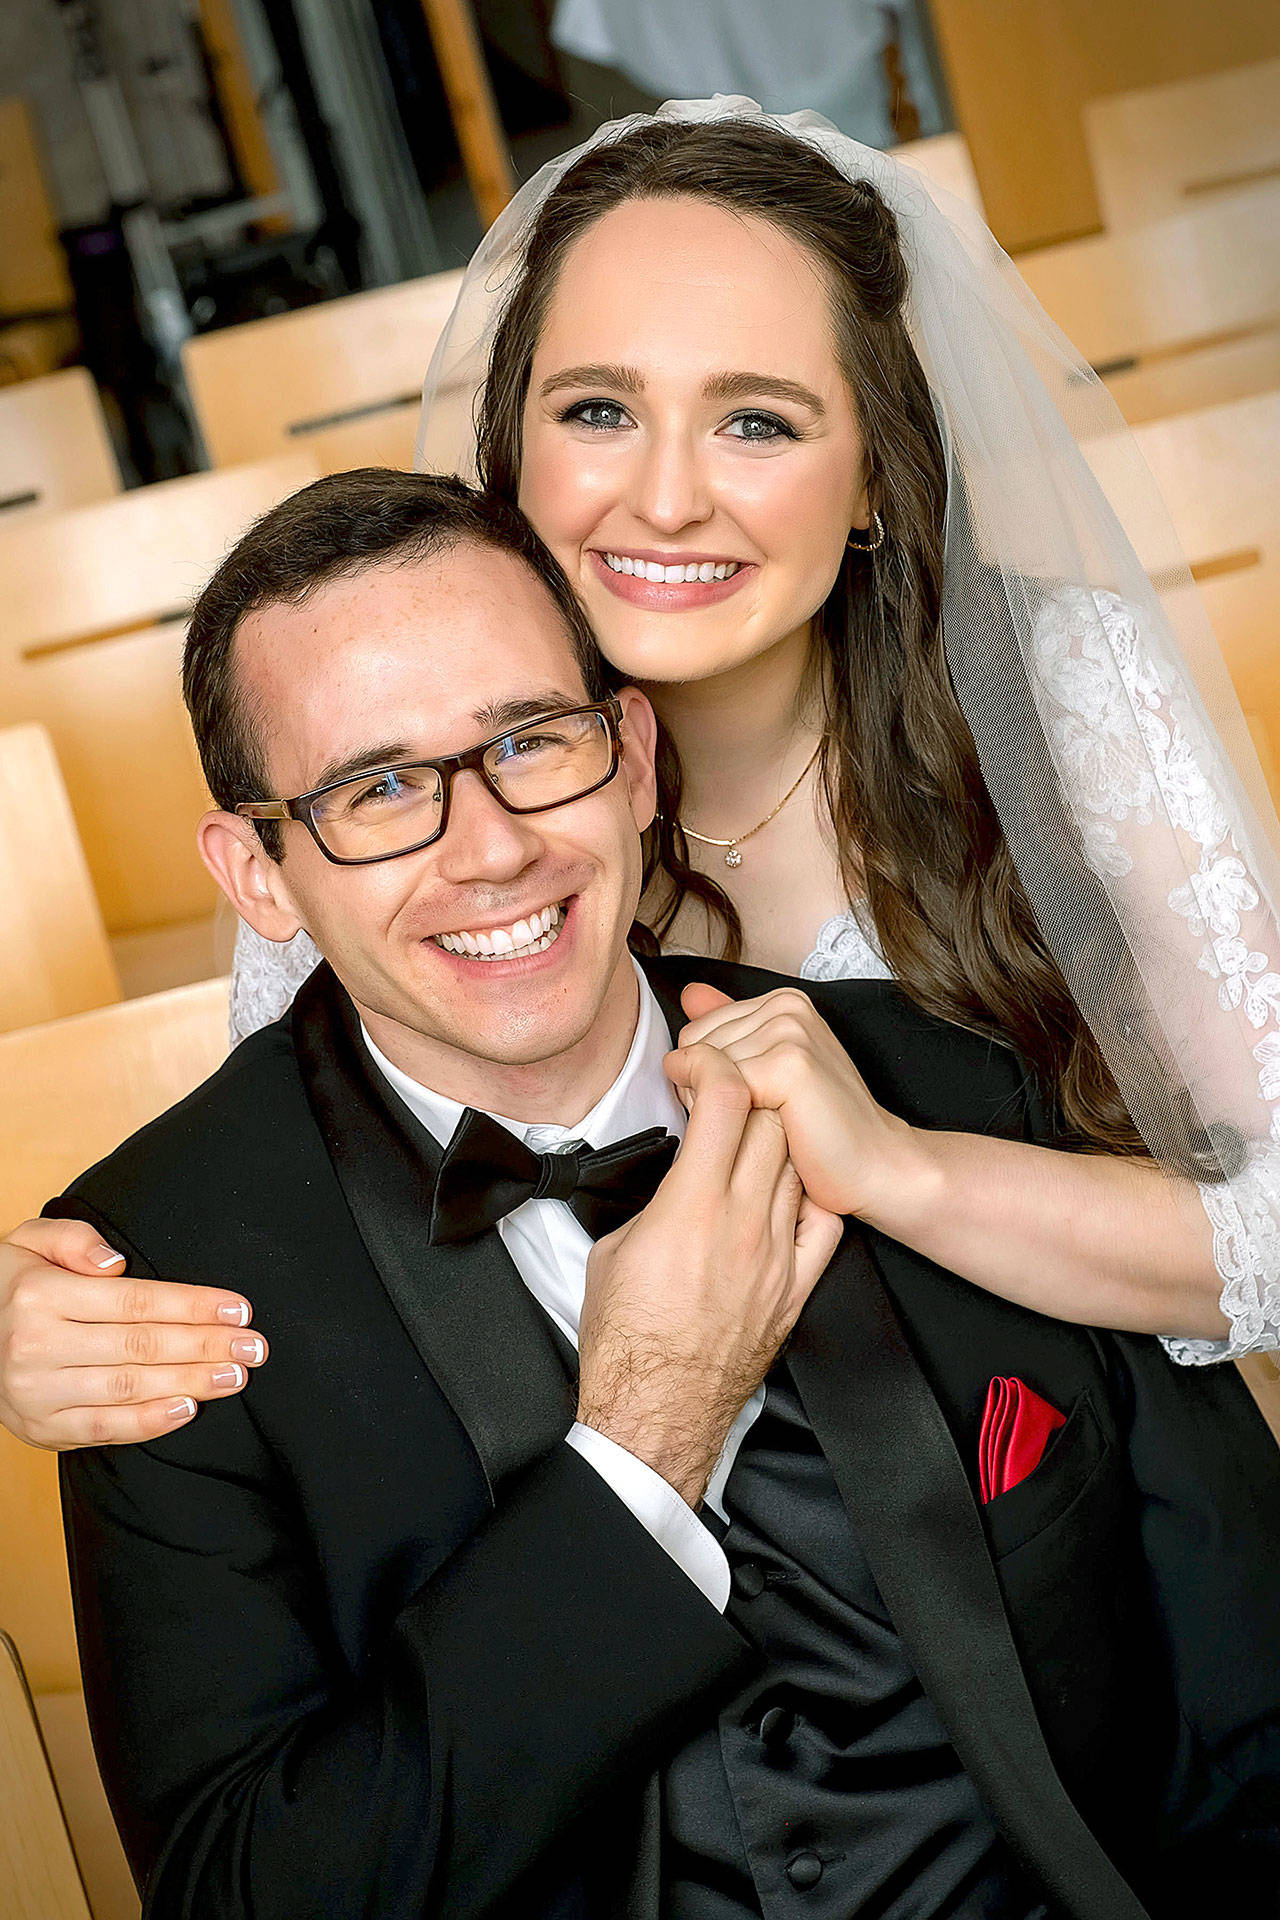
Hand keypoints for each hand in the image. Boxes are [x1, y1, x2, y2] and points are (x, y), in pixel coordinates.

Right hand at [0, 1219, 267, 1449]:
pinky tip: (189, 1409)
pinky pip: (103, 1429)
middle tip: (254, 1346)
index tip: (238, 1309)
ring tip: (235, 1376)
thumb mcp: (27, 1242)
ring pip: (130, 1388)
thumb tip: (115, 1263)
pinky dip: (150, 1423)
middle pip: (141, 1346)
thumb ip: (71, 1239)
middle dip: (206, 1346)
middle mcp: (35, 1346)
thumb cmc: (9, 1285)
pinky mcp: (40, 1429)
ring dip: (190, 1382)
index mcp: (40, 1296)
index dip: (192, 1306)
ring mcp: (36, 1394)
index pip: (135, 1302)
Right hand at [577, 1044, 842, 1506]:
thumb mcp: (611, 1248)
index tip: (690, 1068)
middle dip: (744, 1094)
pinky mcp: (795, 1288)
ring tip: (745, 1147)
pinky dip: (805, 1196)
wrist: (657, 1412)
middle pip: (771, 1119)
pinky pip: (822, 1222)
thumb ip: (648, 1198)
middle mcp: (742, 1223)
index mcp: (690, 1207)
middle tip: (717, 1101)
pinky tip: (782, 1194)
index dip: (709, 1064)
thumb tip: (660, 1171)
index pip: (725, 1097)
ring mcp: (777, 1255)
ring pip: (797, 1163)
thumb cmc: (625, 1342)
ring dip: (773, 1141)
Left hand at [673, 982, 924, 1222]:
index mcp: (782, 1002)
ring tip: (767, 1126)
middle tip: (758, 1119)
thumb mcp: (771, 1069)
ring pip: (705, 1070)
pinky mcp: (792, 1065)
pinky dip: (735, 1121)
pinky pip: (723, 1089)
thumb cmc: (823, 1129)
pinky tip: (771, 1133)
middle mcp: (786, 1007)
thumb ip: (729, 1027)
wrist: (875, 1166)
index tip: (748, 1104)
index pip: (696, 1033)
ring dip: (720, 1111)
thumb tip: (690, 994)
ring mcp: (791, 1032)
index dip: (703, 1080)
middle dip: (707, 1094)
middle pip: (695, 1048)